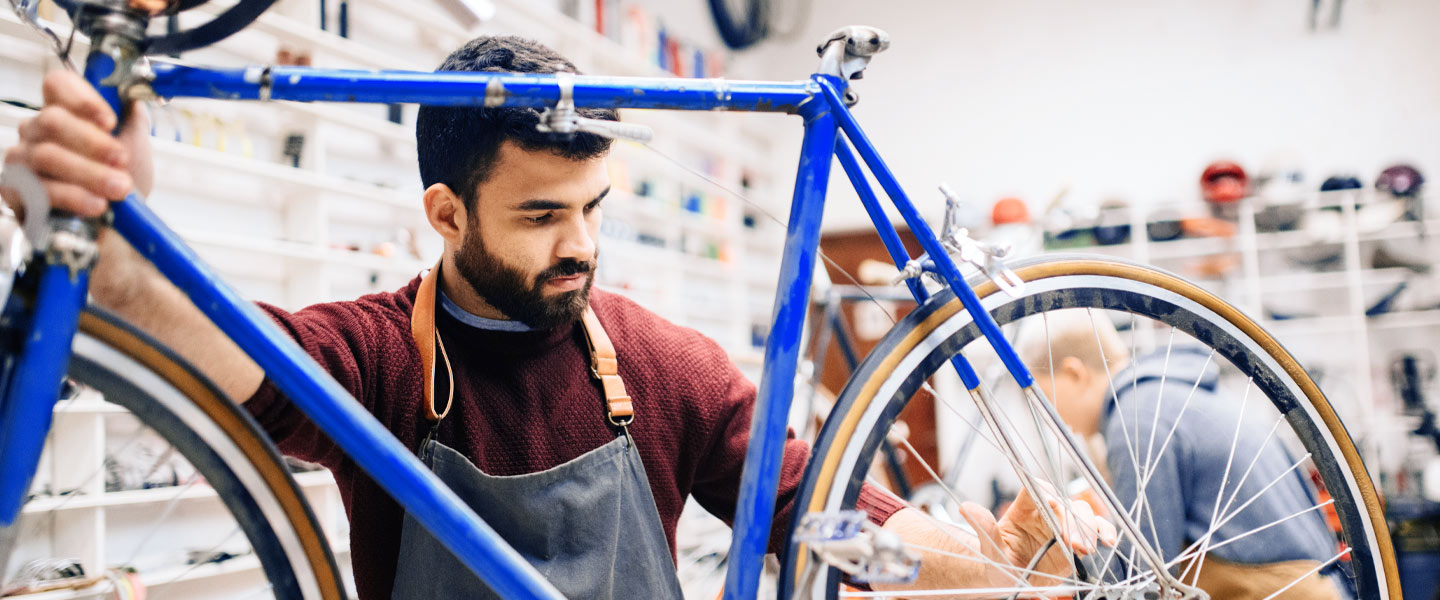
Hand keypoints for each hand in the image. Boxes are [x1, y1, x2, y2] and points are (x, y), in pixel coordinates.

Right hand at [2, 70, 153, 219]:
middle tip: (122, 161)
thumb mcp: (135, 146)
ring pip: (46, 155)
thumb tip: (131, 93)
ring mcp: (22, 160)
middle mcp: (36, 132)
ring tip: (119, 189)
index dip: (82, 99)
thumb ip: (131, 117)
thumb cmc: (123, 184)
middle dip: (94, 143)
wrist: (119, 230)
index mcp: (64, 113)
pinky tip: (96, 205)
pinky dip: (73, 197)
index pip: (57, 85)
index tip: (110, 122)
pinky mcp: (15, 191)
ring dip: (90, 173)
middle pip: (52, 120)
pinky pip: (38, 188)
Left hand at [960, 486, 1117, 590]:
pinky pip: (1095, 530)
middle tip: (1074, 543)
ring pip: (1082, 514)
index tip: (1055, 507)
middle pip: (1064, 503)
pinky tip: (1109, 541)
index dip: (1048, 496)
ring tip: (1086, 548)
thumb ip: (984, 530)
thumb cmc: (997, 563)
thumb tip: (966, 507)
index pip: (1037, 491)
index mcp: (1022, 509)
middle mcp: (1045, 513)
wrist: (1009, 580)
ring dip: (1089, 528)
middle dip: (1072, 520)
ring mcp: (1062, 526)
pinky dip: (1105, 531)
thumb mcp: (989, 551)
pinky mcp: (1075, 541)